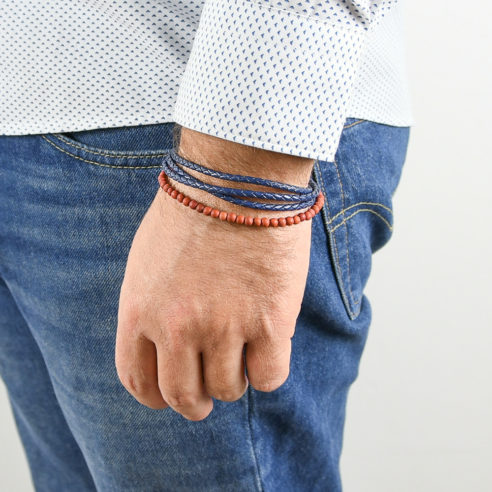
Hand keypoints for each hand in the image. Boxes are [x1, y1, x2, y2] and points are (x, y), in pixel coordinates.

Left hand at [115, 126, 314, 420]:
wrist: (235, 178)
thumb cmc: (192, 210)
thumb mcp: (147, 260)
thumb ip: (148, 307)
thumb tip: (164, 342)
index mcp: (140, 311)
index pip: (138, 380)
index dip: (157, 397)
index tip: (170, 395)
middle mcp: (177, 328)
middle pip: (184, 397)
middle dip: (197, 403)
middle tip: (209, 393)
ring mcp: (224, 327)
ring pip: (229, 389)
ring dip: (234, 380)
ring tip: (242, 354)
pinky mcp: (269, 322)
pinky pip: (269, 378)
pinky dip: (268, 371)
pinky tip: (269, 347)